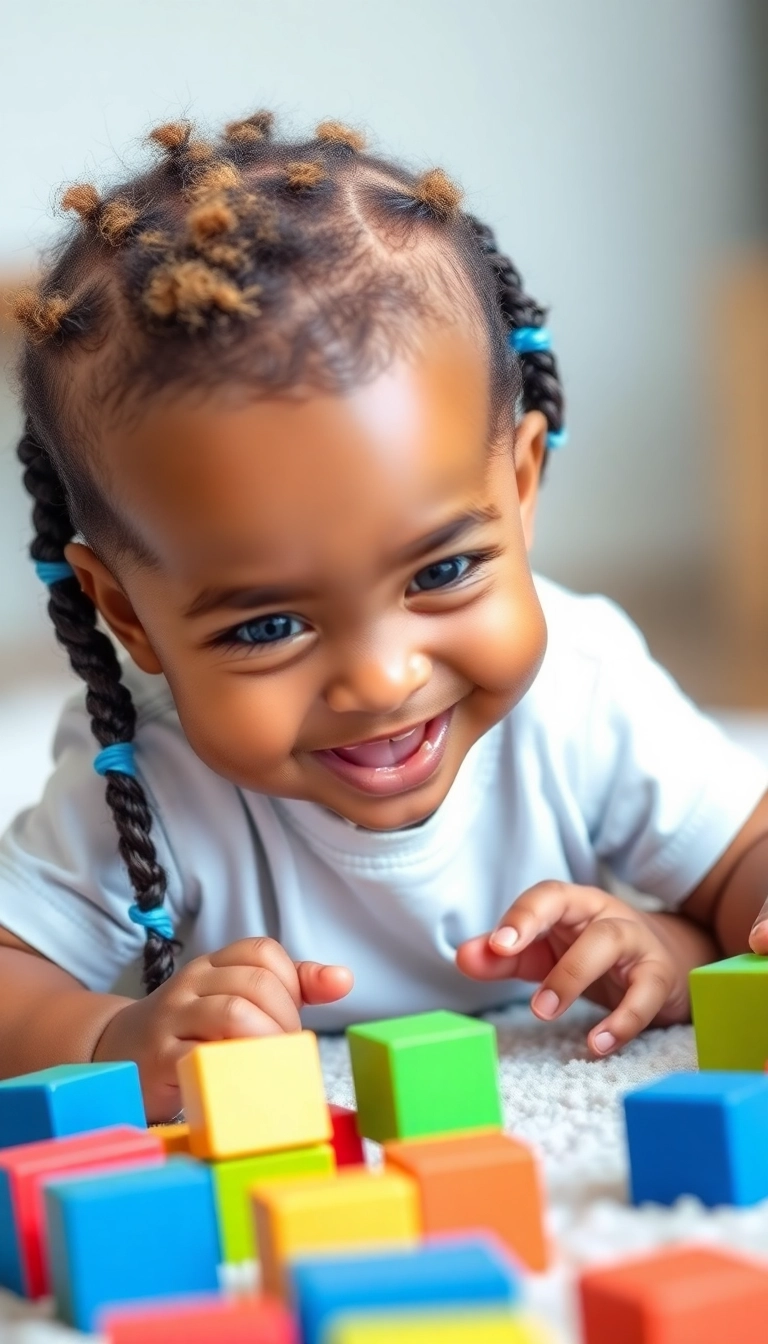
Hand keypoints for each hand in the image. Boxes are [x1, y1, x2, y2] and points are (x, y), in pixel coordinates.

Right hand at [93, 937, 352, 1122]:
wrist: (113, 1055)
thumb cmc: (189, 1030)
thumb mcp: (235, 999)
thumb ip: (290, 988)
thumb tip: (344, 978)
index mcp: (214, 965)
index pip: (264, 952)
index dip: (290, 983)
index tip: (289, 1017)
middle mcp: (192, 983)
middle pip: (256, 983)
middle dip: (284, 1021)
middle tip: (286, 1053)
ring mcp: (172, 1018)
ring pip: (234, 1013)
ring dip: (267, 1044)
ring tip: (270, 1068)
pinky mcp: (159, 1059)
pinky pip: (203, 1057)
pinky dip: (234, 1070)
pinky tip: (243, 1084)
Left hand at [456, 882, 684, 1057]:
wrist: (668, 957)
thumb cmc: (592, 952)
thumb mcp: (546, 952)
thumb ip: (504, 957)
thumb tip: (463, 957)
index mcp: (574, 905)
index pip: (549, 897)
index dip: (523, 917)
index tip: (496, 946)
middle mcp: (607, 916)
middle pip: (585, 925)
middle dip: (556, 961)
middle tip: (530, 1002)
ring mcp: (637, 943)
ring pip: (611, 946)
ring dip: (576, 979)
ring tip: (547, 1014)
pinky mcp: (660, 976)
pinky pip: (646, 994)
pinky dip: (624, 1020)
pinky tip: (597, 1045)